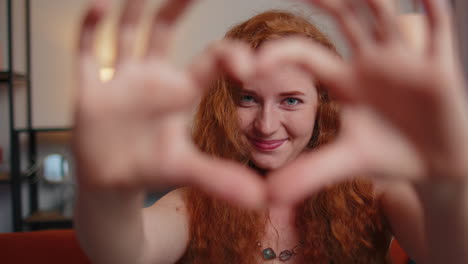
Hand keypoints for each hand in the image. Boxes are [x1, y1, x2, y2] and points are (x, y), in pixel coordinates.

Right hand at [73, 0, 265, 207]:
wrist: (113, 181)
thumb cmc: (151, 168)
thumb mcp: (187, 170)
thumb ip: (220, 179)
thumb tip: (260, 199)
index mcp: (180, 91)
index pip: (210, 61)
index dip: (230, 57)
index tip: (248, 66)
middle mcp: (153, 78)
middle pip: (166, 31)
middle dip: (178, 6)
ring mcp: (121, 80)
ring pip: (129, 33)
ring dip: (133, 8)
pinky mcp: (91, 90)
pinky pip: (88, 53)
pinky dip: (91, 29)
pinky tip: (101, 6)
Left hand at [258, 0, 467, 203]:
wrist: (434, 166)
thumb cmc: (388, 156)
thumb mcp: (346, 162)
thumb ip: (309, 173)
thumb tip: (269, 195)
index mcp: (345, 81)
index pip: (308, 55)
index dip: (282, 54)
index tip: (255, 62)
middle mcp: (370, 64)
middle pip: (345, 20)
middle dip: (328, 1)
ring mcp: (403, 62)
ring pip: (384, 17)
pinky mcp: (437, 69)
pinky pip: (438, 32)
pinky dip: (433, 11)